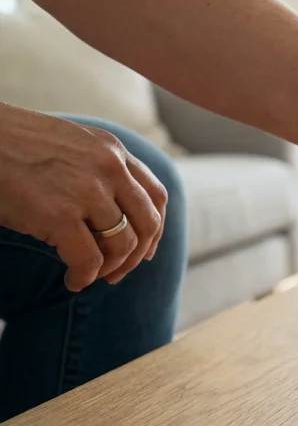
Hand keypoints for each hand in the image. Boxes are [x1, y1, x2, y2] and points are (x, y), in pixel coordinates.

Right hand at [0, 105, 167, 290]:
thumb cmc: (11, 144)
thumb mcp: (70, 144)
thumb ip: (96, 168)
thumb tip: (112, 208)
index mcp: (112, 150)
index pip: (156, 197)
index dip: (154, 230)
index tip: (145, 250)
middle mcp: (109, 168)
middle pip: (148, 224)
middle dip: (136, 256)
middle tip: (116, 273)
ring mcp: (87, 191)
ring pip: (123, 245)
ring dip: (110, 269)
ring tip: (90, 276)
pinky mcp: (59, 215)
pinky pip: (89, 260)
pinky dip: (84, 277)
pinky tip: (72, 281)